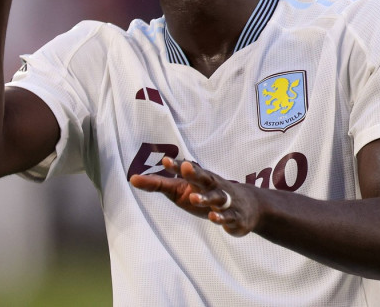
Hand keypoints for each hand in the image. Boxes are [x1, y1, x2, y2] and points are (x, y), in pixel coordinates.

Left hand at [130, 157, 260, 236]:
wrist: (247, 207)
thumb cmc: (205, 194)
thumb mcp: (181, 189)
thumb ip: (158, 184)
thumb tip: (132, 179)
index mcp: (201, 178)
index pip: (188, 170)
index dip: (176, 167)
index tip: (165, 161)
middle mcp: (214, 186)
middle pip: (205, 178)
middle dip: (195, 173)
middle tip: (185, 168)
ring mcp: (226, 201)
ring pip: (216, 198)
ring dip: (206, 198)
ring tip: (194, 198)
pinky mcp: (234, 217)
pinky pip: (228, 217)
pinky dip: (222, 218)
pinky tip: (214, 218)